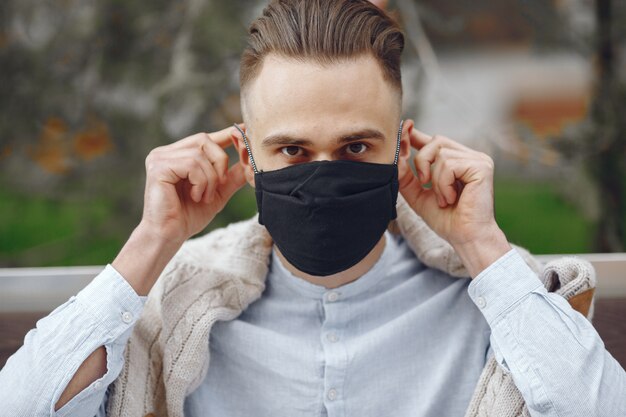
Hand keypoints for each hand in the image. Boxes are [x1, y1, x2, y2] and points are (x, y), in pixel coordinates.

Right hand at [139, 126, 246, 246]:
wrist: (169, 236)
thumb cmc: (189, 216)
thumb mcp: (217, 193)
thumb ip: (231, 176)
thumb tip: (251, 159)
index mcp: (178, 155)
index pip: (204, 138)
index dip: (226, 134)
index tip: (245, 132)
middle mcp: (166, 152)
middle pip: (204, 139)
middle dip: (220, 161)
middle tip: (219, 184)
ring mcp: (159, 158)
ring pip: (199, 154)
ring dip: (210, 178)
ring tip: (204, 196)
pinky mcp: (158, 167)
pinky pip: (191, 164)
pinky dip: (201, 182)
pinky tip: (195, 196)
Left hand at [398, 129, 510, 276]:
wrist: (465, 237)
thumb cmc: (446, 219)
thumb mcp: (417, 194)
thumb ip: (405, 175)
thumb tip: (396, 152)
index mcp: (456, 161)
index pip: (434, 141)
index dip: (416, 134)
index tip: (403, 127)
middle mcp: (469, 156)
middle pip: (435, 141)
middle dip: (421, 161)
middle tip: (424, 183)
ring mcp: (478, 159)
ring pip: (441, 153)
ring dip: (435, 180)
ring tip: (444, 198)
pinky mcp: (482, 166)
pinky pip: (449, 165)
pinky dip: (443, 184)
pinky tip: (452, 198)